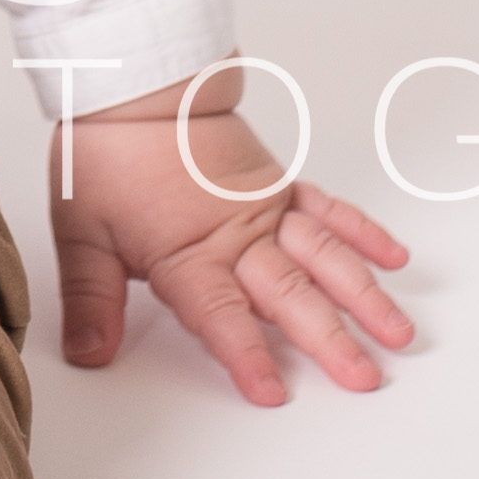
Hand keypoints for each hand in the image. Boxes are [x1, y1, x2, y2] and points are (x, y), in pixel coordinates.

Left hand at [48, 69, 418, 403]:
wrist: (137, 87)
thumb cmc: (109, 154)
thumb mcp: (81, 233)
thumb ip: (91, 299)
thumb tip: (90, 354)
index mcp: (189, 254)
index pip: (221, 316)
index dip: (246, 355)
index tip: (272, 391)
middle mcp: (238, 236)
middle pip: (290, 295)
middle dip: (330, 340)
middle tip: (364, 376)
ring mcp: (267, 209)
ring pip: (325, 257)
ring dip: (363, 296)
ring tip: (396, 332)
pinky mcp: (280, 185)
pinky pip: (330, 210)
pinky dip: (363, 233)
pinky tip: (393, 259)